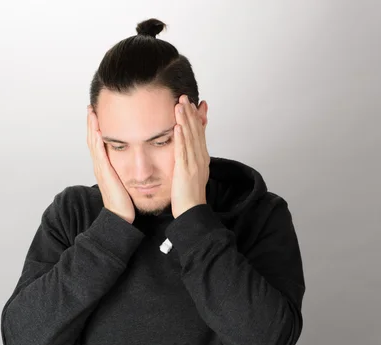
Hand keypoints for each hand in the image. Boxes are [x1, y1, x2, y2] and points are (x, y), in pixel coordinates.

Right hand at [87, 105, 134, 223]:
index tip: (97, 112)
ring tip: (92, 113)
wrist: (121, 217)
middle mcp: (100, 165)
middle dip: (91, 122)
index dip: (96, 126)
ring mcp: (101, 169)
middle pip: (92, 138)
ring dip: (92, 128)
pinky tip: (98, 132)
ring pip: (93, 144)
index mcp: (105, 165)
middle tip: (91, 107)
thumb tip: (132, 159)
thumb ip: (125, 168)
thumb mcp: (124, 179)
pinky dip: (98, 142)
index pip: (98, 141)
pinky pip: (100, 155)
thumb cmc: (124, 201)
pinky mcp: (105, 174)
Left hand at [171, 95, 209, 218]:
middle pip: (196, 131)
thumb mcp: (191, 173)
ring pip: (190, 137)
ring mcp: (194, 163)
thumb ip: (190, 159)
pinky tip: (178, 126)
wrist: (192, 211)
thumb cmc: (189, 196)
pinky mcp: (186, 170)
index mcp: (202, 158)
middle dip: (190, 113)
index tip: (194, 104)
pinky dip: (181, 137)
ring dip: (185, 120)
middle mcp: (200, 158)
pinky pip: (183, 150)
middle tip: (185, 97)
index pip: (200, 133)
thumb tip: (187, 150)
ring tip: (180, 105)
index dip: (197, 118)